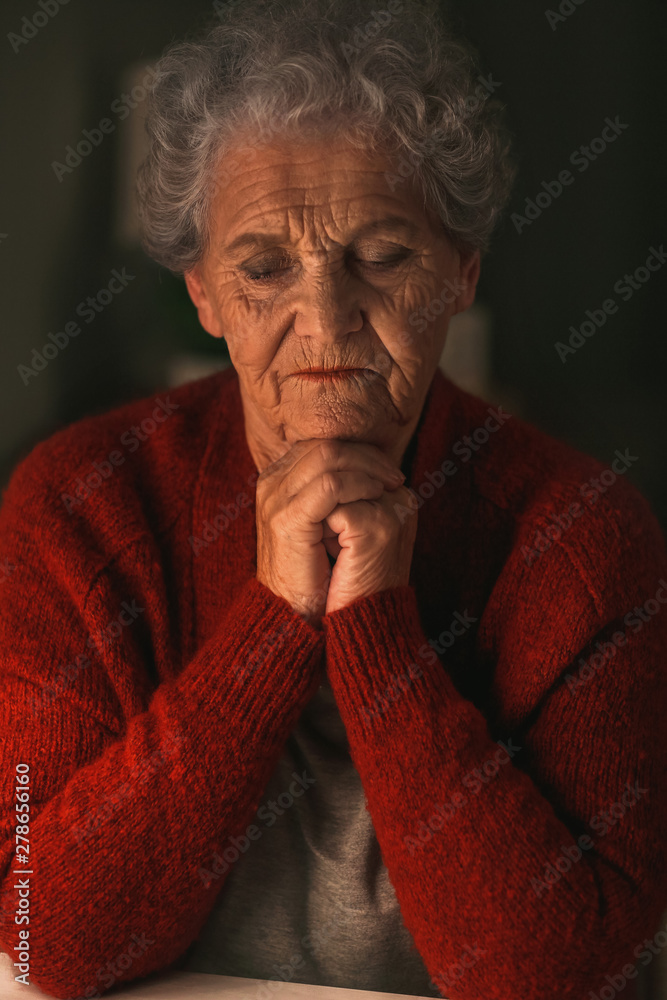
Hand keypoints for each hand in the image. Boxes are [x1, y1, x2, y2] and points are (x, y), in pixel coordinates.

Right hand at [255, 439, 405, 627]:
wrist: (294, 615)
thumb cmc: (315, 573)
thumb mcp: (324, 524)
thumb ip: (335, 493)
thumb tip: (373, 468)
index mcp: (277, 481)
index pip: (321, 446)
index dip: (358, 452)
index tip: (387, 470)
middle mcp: (271, 484)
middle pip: (325, 445)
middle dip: (367, 456)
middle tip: (395, 475)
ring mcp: (275, 500)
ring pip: (327, 456)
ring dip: (367, 467)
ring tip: (389, 486)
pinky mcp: (286, 520)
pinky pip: (329, 486)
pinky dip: (357, 485)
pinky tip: (375, 497)